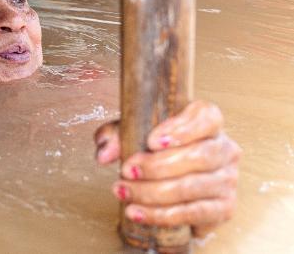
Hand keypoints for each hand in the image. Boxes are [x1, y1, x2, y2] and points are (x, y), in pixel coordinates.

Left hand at [93, 100, 241, 236]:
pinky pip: (194, 213)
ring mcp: (227, 180)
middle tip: (128, 171)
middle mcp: (225, 149)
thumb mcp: (132, 133)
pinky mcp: (223, 208)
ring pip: (193, 187)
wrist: (168, 182)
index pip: (206, 117)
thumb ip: (116, 136)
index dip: (182, 129)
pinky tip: (137, 211)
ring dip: (152, 192)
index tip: (152, 141)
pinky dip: (161, 214)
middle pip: (200, 156)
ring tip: (124, 191)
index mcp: (208, 123)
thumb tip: (104, 153)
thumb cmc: (155, 150)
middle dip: (158, 166)